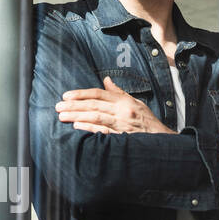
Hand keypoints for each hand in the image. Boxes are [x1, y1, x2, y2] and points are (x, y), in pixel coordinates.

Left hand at [55, 77, 174, 134]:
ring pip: (96, 117)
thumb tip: (105, 80)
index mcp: (124, 101)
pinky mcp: (121, 138)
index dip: (81, 94)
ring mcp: (121, 125)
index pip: (99, 94)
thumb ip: (118, 93)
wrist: (160, 139)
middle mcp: (122, 111)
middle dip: (74, 105)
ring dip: (77, 116)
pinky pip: (103, 133)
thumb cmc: (146, 120)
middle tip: (58, 106)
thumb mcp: (135, 102)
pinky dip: (89, 129)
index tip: (66, 95)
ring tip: (62, 116)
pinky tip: (77, 127)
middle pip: (94, 105)